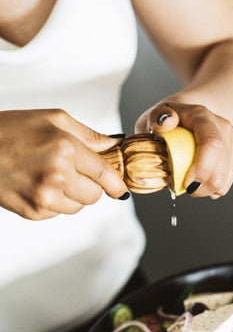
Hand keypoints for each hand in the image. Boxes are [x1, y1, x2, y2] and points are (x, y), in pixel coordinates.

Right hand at [0, 109, 128, 219]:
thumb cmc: (10, 129)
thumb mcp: (53, 119)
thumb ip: (89, 135)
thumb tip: (114, 145)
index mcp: (66, 150)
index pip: (105, 175)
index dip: (117, 184)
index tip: (121, 189)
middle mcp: (57, 176)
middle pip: (95, 196)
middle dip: (91, 185)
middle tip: (75, 171)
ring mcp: (44, 197)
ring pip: (78, 207)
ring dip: (72, 195)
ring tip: (51, 176)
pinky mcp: (33, 212)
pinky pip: (58, 212)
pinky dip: (55, 202)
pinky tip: (38, 184)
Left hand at [135, 101, 232, 197]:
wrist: (190, 119)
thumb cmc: (168, 122)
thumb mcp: (155, 116)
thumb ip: (157, 117)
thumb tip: (167, 123)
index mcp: (202, 116)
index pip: (212, 144)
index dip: (202, 169)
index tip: (186, 184)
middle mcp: (224, 127)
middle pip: (221, 169)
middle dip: (201, 187)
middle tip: (183, 187)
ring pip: (224, 181)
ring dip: (204, 190)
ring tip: (190, 181)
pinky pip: (226, 184)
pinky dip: (211, 189)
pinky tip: (199, 179)